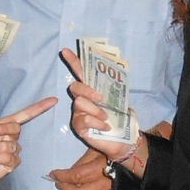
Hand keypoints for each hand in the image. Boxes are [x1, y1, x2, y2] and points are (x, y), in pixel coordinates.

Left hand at [0, 92, 57, 189]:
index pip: (26, 115)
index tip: (53, 100)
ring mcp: (13, 151)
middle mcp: (11, 137)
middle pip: (16, 128)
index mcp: (5, 126)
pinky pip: (8, 158)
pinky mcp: (12, 164)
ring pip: (9, 145)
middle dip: (2, 129)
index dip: (39, 107)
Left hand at [49, 147, 113, 189]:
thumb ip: (83, 161)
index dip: (63, 176)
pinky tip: (76, 188)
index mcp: (103, 168)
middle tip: (57, 183)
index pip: (78, 176)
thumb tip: (69, 172)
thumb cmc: (118, 148)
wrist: (142, 159)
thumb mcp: (99, 148)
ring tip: (64, 186)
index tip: (53, 174)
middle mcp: (108, 183)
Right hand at [59, 47, 137, 163]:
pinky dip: (98, 123)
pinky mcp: (78, 127)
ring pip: (79, 103)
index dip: (73, 62)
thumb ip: (111, 87)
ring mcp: (78, 113)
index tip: (65, 51)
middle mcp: (82, 99)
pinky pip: (84, 120)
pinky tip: (106, 127)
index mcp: (92, 90)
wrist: (124, 138)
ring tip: (106, 118)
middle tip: (101, 99)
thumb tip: (111, 71)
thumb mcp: (119, 99)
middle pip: (75, 87)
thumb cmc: (120, 118)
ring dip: (96, 111)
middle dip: (87, 91)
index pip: (81, 73)